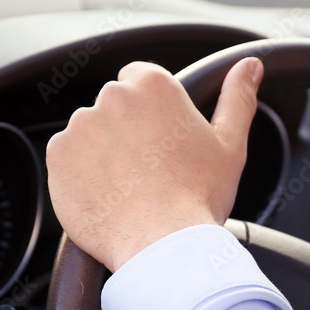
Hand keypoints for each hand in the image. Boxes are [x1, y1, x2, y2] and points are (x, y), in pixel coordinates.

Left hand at [46, 58, 262, 271]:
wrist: (163, 244)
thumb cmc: (199, 196)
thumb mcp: (229, 144)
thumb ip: (238, 98)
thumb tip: (250, 66)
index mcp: (154, 86)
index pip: (140, 78)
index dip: (152, 110)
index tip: (162, 138)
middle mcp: (113, 97)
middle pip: (116, 106)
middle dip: (128, 131)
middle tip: (151, 169)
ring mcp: (81, 126)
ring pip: (92, 134)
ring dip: (104, 153)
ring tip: (131, 188)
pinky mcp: (59, 156)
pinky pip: (69, 159)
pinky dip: (83, 174)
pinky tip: (110, 196)